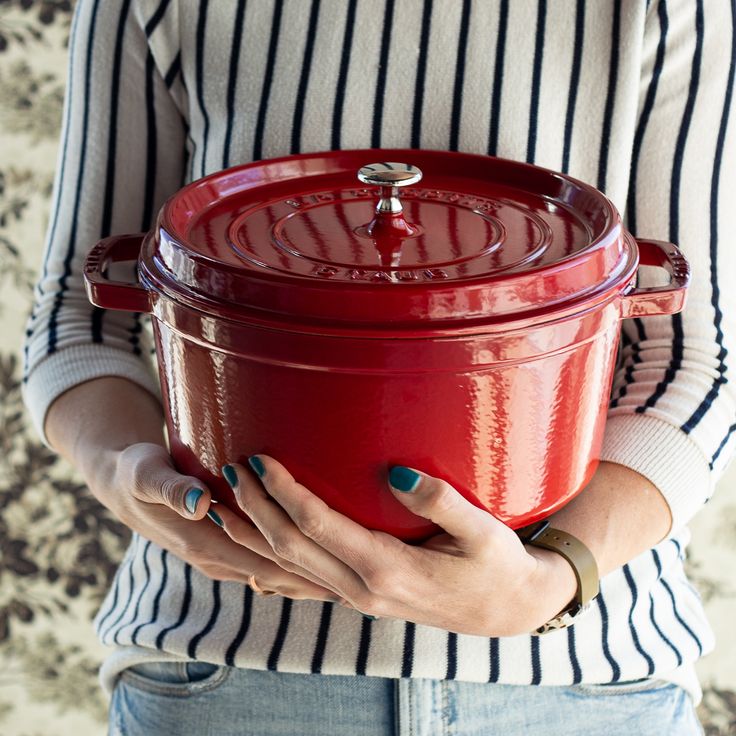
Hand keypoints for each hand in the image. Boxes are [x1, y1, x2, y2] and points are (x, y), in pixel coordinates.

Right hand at [86, 442, 337, 601]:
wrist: (122, 486)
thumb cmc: (137, 473)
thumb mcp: (147, 474)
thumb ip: (172, 488)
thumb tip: (201, 503)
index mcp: (203, 545)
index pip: (268, 564)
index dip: (307, 570)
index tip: (346, 572)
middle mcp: (216, 560)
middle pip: (280, 576)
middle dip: (320, 580)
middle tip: (367, 580)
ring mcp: (222, 558)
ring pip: (275, 575)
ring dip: (310, 578)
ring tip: (355, 579)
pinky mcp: (226, 549)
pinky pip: (266, 566)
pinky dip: (293, 571)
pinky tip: (319, 568)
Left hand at [215, 456, 578, 635]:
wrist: (508, 609)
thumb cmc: (497, 564)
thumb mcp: (482, 530)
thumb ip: (440, 501)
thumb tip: (396, 472)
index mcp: (387, 568)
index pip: (316, 526)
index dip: (282, 492)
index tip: (259, 459)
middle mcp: (362, 588)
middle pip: (289, 547)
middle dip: (254, 508)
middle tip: (230, 468)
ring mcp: (357, 598)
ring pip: (287, 569)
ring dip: (252, 535)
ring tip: (224, 502)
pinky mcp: (359, 596)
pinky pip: (302, 581)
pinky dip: (270, 563)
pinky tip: (254, 548)